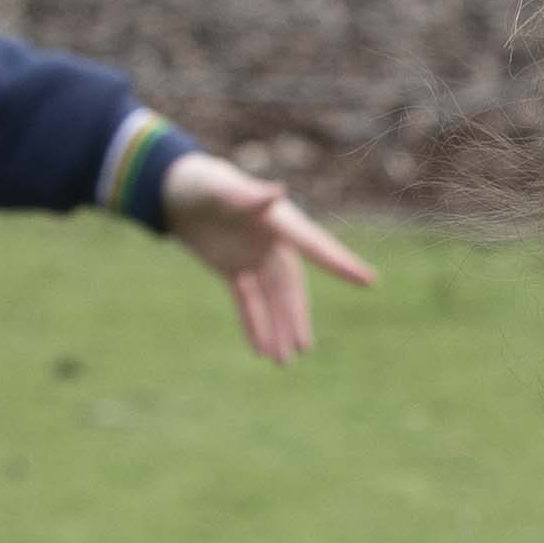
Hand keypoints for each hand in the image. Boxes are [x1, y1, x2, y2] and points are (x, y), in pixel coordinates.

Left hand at [161, 152, 378, 361]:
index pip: (314, 246)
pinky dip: (254, 324)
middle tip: (304, 347)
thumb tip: (278, 191)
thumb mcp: (220, 186)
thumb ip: (248, 194)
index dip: (340, 264)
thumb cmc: (202, 181)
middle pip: (290, 286)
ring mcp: (254, 258)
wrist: (175, 189)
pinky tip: (261, 351)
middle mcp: (272, 243)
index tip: (368, 280)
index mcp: (278, 221)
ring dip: (277, 328)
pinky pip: (248, 302)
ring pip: (271, 300)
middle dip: (296, 317)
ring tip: (283, 362)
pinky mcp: (233, 269)